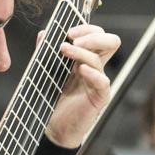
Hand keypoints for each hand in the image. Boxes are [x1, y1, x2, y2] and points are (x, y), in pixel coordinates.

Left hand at [43, 24, 120, 148]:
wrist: (55, 126)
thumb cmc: (53, 99)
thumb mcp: (47, 72)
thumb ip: (45, 52)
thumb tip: (43, 33)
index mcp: (85, 58)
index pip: (97, 34)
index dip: (86, 28)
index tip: (67, 31)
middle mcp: (95, 67)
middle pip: (111, 41)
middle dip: (92, 34)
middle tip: (71, 38)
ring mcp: (99, 81)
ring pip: (101, 58)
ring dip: (82, 51)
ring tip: (65, 50)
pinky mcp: (99, 97)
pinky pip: (102, 81)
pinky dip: (93, 73)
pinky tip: (80, 70)